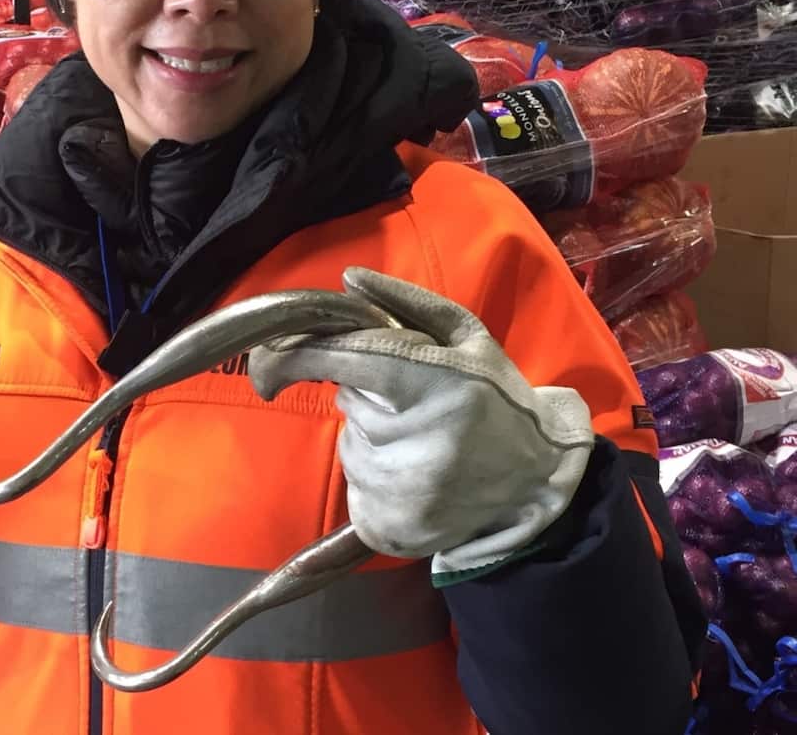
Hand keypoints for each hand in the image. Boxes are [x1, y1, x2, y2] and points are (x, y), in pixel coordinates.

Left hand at [248, 267, 594, 582]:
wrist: (539, 481)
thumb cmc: (496, 395)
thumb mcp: (466, 335)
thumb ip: (405, 302)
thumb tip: (347, 278)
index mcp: (441, 381)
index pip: (348, 359)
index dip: (297, 356)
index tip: (268, 360)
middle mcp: (423, 440)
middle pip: (348, 404)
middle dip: (364, 397)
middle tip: (409, 404)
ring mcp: (407, 491)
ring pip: (349, 447)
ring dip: (370, 439)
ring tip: (420, 442)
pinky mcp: (393, 529)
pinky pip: (354, 489)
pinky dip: (373, 477)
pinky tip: (414, 475)